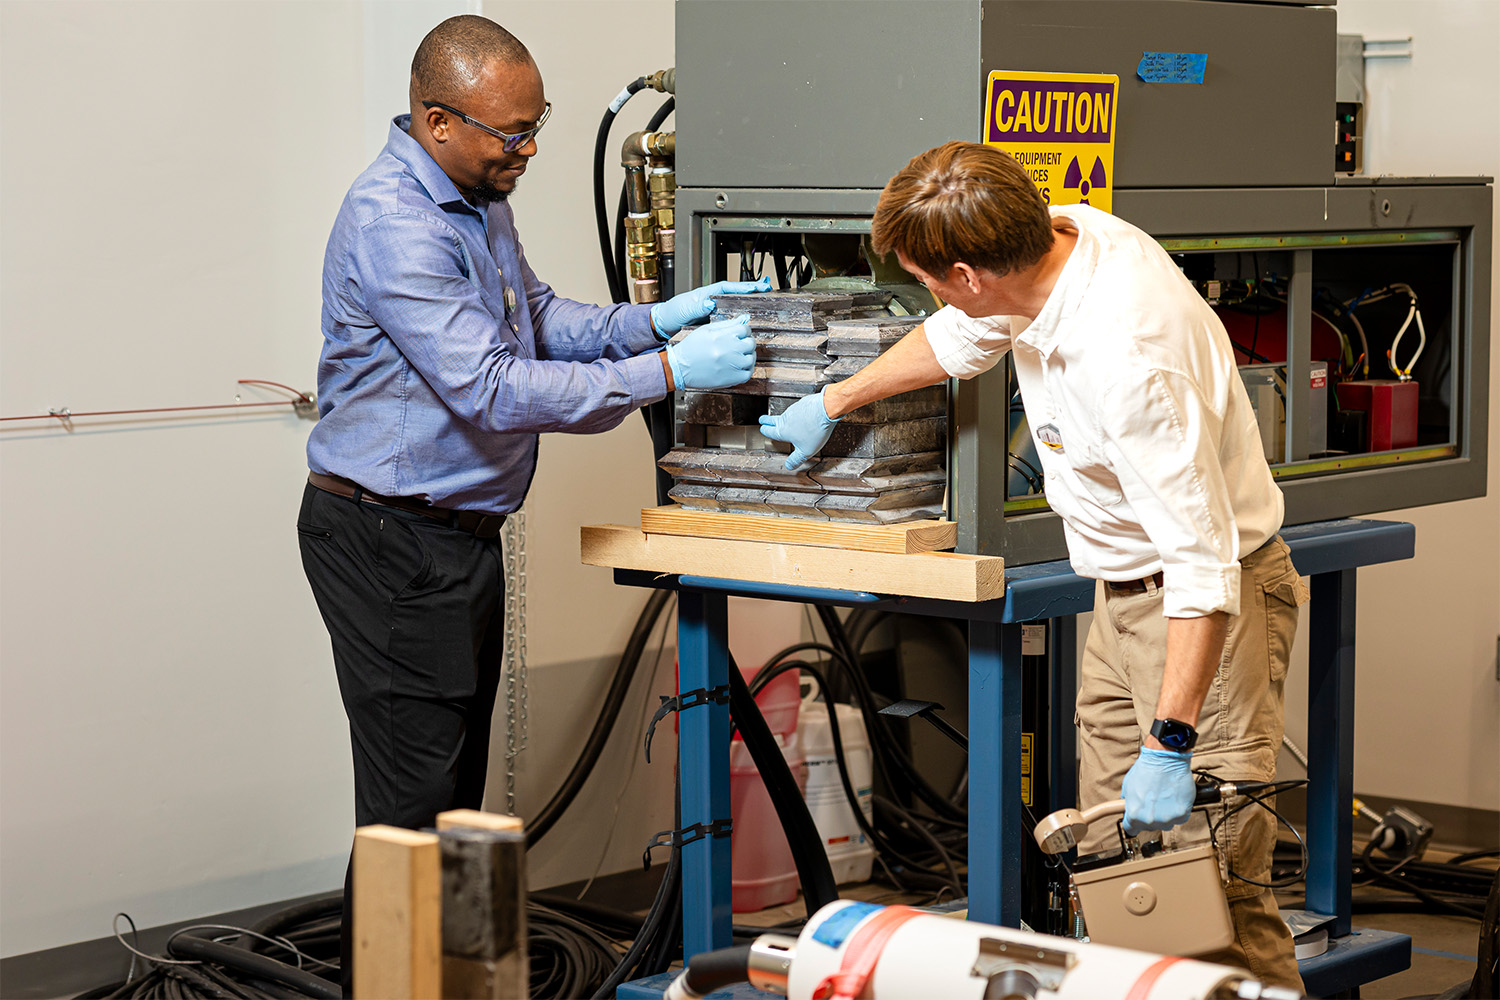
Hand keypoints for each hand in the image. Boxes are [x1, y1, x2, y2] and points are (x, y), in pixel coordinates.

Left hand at [651, 276, 771, 335]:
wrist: (666, 326)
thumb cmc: (673, 313)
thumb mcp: (684, 309)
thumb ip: (697, 307)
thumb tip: (710, 304)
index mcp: (707, 294)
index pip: (728, 287)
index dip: (742, 287)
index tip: (755, 287)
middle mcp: (714, 301)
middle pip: (736, 294)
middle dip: (752, 291)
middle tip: (768, 289)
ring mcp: (715, 312)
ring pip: (736, 307)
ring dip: (749, 305)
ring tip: (765, 301)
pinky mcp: (715, 324)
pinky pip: (730, 320)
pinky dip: (740, 320)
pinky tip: (750, 322)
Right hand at [663, 315, 755, 389]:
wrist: (680, 367)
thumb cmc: (691, 348)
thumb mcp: (706, 330)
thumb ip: (727, 324)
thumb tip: (743, 318)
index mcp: (722, 336)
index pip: (745, 329)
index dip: (743, 331)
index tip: (739, 335)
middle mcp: (729, 350)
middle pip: (750, 343)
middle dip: (746, 342)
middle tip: (738, 345)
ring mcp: (732, 365)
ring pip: (751, 358)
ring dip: (747, 355)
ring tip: (737, 356)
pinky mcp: (731, 379)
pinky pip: (748, 373)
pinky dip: (746, 369)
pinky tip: (738, 366)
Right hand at [758, 388, 840, 469]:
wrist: (825, 410)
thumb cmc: (815, 431)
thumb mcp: (806, 451)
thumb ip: (796, 460)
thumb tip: (788, 466)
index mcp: (783, 431)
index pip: (769, 431)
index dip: (765, 431)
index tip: (762, 429)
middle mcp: (785, 418)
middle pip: (772, 419)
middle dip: (766, 420)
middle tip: (762, 420)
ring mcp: (794, 409)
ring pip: (786, 414)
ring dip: (785, 418)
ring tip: (789, 421)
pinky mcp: (802, 403)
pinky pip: (799, 409)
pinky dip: (799, 412)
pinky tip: (805, 416)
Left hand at [1121, 747, 1195, 835]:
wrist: (1166, 759)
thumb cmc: (1146, 769)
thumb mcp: (1128, 786)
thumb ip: (1128, 802)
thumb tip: (1129, 809)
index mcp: (1135, 814)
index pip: (1131, 829)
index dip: (1133, 822)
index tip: (1136, 819)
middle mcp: (1150, 819)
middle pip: (1149, 827)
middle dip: (1149, 816)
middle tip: (1152, 801)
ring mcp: (1167, 818)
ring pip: (1165, 824)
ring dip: (1164, 815)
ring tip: (1164, 798)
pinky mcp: (1182, 814)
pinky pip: (1179, 819)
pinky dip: (1176, 811)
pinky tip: (1173, 798)